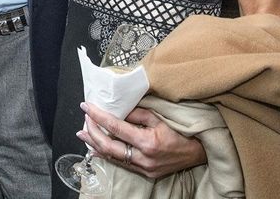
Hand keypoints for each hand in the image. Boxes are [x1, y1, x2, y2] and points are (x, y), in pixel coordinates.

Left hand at [78, 103, 205, 179]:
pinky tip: (96, 148)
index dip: (98, 116)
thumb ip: (136, 113)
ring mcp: (143, 168)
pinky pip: (121, 163)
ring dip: (95, 144)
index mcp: (147, 142)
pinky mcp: (144, 173)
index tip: (86, 106)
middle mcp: (143, 158)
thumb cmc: (179, 132)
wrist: (197, 153)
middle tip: (84, 119)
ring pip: (112, 157)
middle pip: (108, 145)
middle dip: (92, 131)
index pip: (115, 127)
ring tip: (83, 133)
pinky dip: (106, 154)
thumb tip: (117, 109)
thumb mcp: (159, 118)